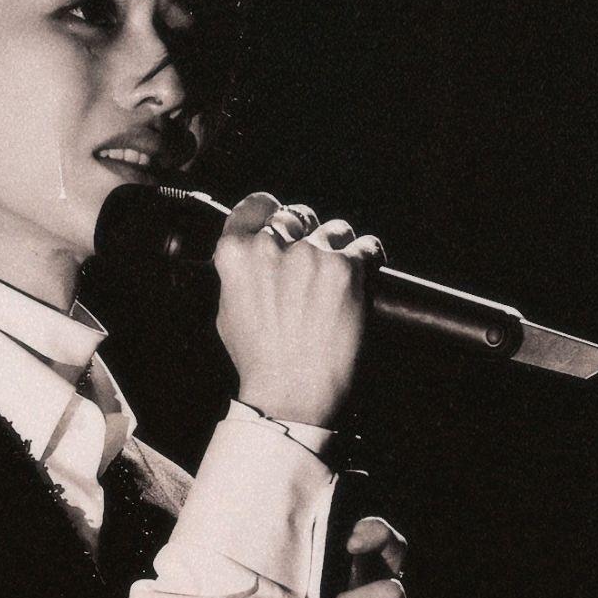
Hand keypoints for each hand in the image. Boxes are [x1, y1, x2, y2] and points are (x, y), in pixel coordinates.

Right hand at [214, 193, 383, 426]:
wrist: (292, 392)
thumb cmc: (260, 360)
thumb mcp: (228, 312)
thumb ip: (239, 273)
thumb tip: (254, 252)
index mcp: (236, 255)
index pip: (255, 205)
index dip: (270, 210)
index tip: (281, 218)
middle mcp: (272, 247)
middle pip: (297, 215)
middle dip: (306, 234)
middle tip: (312, 267)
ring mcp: (311, 255)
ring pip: (335, 230)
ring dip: (339, 250)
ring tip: (336, 285)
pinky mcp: (347, 268)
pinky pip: (368, 246)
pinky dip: (370, 260)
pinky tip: (362, 281)